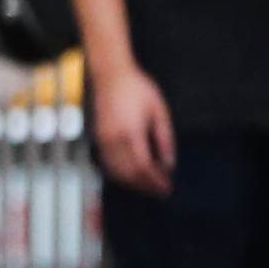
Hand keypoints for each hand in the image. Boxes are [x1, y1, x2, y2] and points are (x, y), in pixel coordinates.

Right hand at [92, 57, 175, 194]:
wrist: (112, 76)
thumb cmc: (139, 89)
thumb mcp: (159, 112)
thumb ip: (165, 139)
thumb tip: (169, 164)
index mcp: (131, 133)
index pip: (143, 166)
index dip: (155, 180)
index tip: (167, 187)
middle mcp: (113, 140)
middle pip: (129, 173)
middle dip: (145, 185)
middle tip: (160, 191)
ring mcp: (103, 140)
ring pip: (116, 171)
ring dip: (132, 182)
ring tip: (148, 186)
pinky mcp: (99, 138)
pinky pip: (108, 163)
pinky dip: (120, 174)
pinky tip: (132, 175)